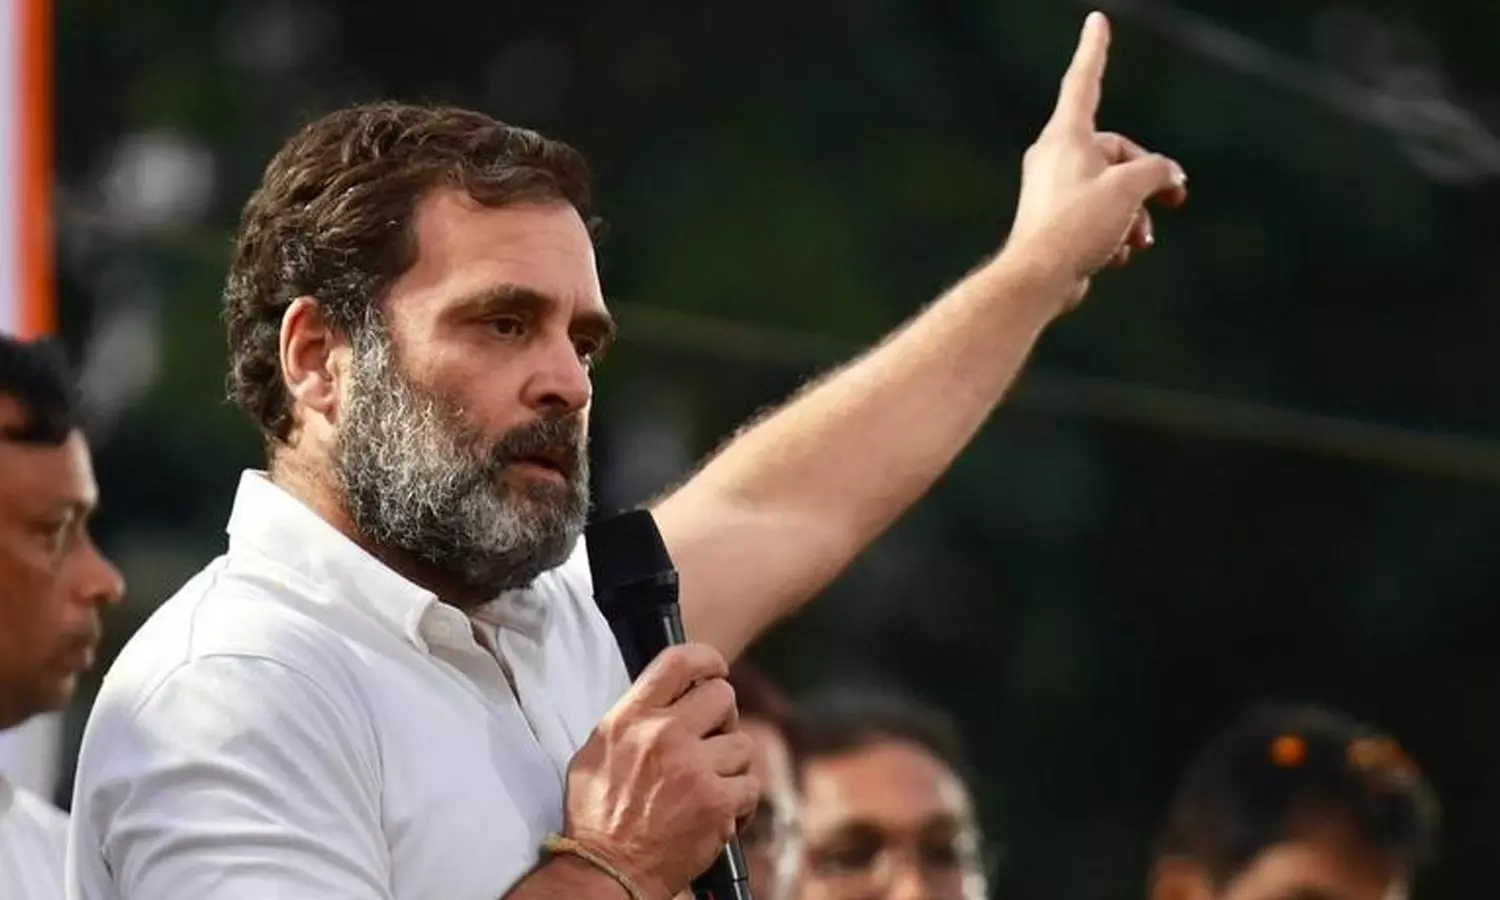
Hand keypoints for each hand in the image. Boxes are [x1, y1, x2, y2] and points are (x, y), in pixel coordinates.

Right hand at [563, 644, 757, 899]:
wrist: (606, 871)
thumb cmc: (598, 816)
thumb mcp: (597, 751)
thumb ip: (633, 719)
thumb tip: (667, 696)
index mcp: (631, 718)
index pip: (679, 660)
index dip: (707, 658)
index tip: (716, 668)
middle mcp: (663, 735)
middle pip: (723, 695)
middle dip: (723, 717)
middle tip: (712, 740)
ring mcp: (693, 768)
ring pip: (743, 744)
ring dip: (731, 766)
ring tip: (709, 786)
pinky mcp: (716, 802)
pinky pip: (750, 786)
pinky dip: (739, 802)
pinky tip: (717, 813)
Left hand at [1004, 11, 1188, 310]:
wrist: (1039, 278)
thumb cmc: (1077, 225)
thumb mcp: (1129, 188)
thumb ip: (1157, 171)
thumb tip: (1168, 177)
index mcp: (1066, 136)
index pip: (1084, 81)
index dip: (1094, 50)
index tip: (1096, 21)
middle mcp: (1056, 157)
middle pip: (1118, 153)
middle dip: (1148, 181)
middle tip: (1175, 199)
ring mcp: (1055, 190)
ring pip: (1112, 191)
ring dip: (1134, 216)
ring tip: (1137, 240)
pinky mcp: (1057, 222)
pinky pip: (1098, 217)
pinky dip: (1114, 235)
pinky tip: (1113, 256)